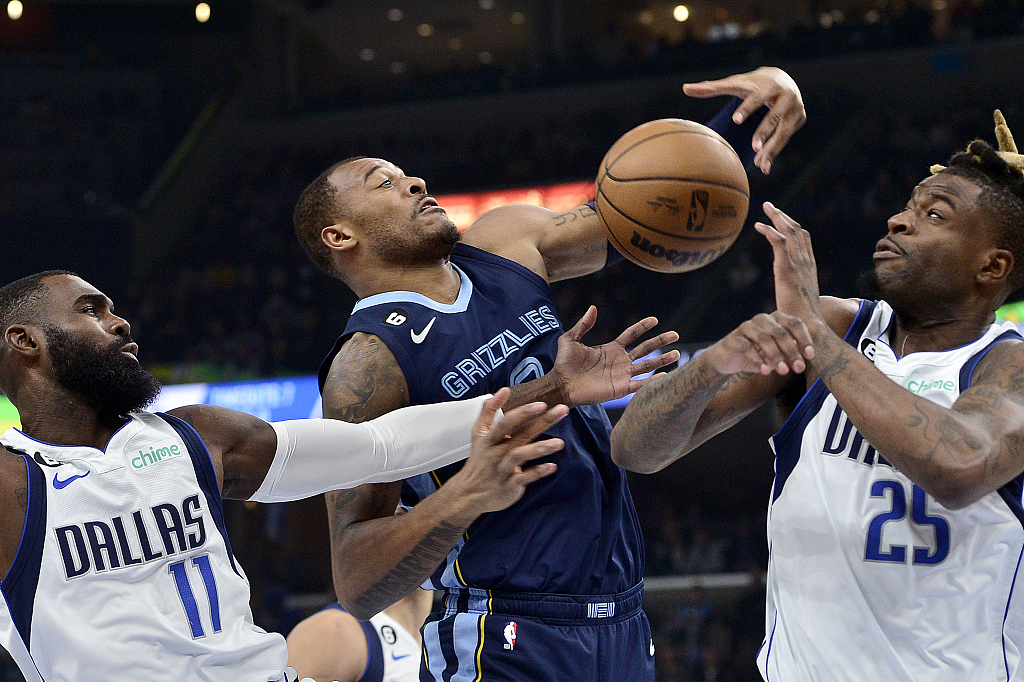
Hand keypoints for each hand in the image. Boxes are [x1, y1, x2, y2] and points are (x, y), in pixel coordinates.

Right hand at [448, 389, 566, 518]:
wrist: (468, 493)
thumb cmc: (479, 460)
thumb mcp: (479, 434)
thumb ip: (489, 410)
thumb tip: (504, 390)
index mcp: (490, 439)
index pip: (507, 422)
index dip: (524, 412)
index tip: (542, 403)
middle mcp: (497, 452)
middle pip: (520, 435)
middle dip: (542, 421)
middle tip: (562, 410)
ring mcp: (502, 470)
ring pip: (520, 456)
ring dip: (540, 448)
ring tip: (560, 443)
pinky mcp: (508, 486)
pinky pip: (523, 479)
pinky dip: (537, 472)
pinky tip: (552, 466)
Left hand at [552, 306, 679, 407]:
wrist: (561, 384)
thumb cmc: (564, 363)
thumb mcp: (570, 339)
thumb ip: (583, 325)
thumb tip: (593, 307)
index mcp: (611, 349)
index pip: (632, 335)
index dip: (643, 327)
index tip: (654, 319)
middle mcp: (620, 361)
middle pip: (645, 349)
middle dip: (660, 341)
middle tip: (675, 335)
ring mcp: (622, 375)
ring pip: (647, 366)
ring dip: (662, 360)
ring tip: (676, 353)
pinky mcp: (620, 389)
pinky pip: (640, 384)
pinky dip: (653, 380)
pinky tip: (666, 375)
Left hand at [683, 66, 805, 173]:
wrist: (784, 79)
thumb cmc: (753, 83)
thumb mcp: (735, 83)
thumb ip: (711, 88)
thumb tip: (684, 88)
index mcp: (768, 84)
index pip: (756, 97)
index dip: (747, 108)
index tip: (735, 120)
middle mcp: (786, 95)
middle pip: (775, 116)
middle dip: (764, 132)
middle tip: (754, 148)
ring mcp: (795, 108)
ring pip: (784, 131)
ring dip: (772, 148)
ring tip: (759, 164)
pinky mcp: (800, 119)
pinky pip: (786, 138)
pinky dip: (775, 152)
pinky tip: (764, 166)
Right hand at [703, 311, 813, 375]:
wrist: (727, 360)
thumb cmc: (757, 356)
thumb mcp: (777, 355)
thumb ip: (789, 355)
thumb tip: (805, 361)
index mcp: (776, 319)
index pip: (794, 323)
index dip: (804, 339)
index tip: (810, 356)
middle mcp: (762, 319)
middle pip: (780, 332)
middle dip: (791, 351)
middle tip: (798, 368)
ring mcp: (746, 327)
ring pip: (764, 338)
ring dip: (776, 356)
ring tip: (783, 371)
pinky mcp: (733, 338)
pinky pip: (747, 347)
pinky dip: (758, 360)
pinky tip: (765, 371)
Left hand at [754, 202, 822, 324]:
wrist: (808, 325)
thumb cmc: (802, 318)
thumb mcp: (799, 298)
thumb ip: (794, 289)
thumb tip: (786, 293)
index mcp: (809, 266)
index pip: (803, 239)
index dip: (792, 225)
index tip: (782, 218)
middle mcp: (806, 260)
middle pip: (797, 230)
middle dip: (783, 216)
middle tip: (770, 206)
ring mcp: (798, 263)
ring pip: (789, 231)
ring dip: (776, 217)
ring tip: (765, 208)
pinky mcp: (787, 268)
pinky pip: (778, 242)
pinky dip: (768, 230)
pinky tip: (758, 225)